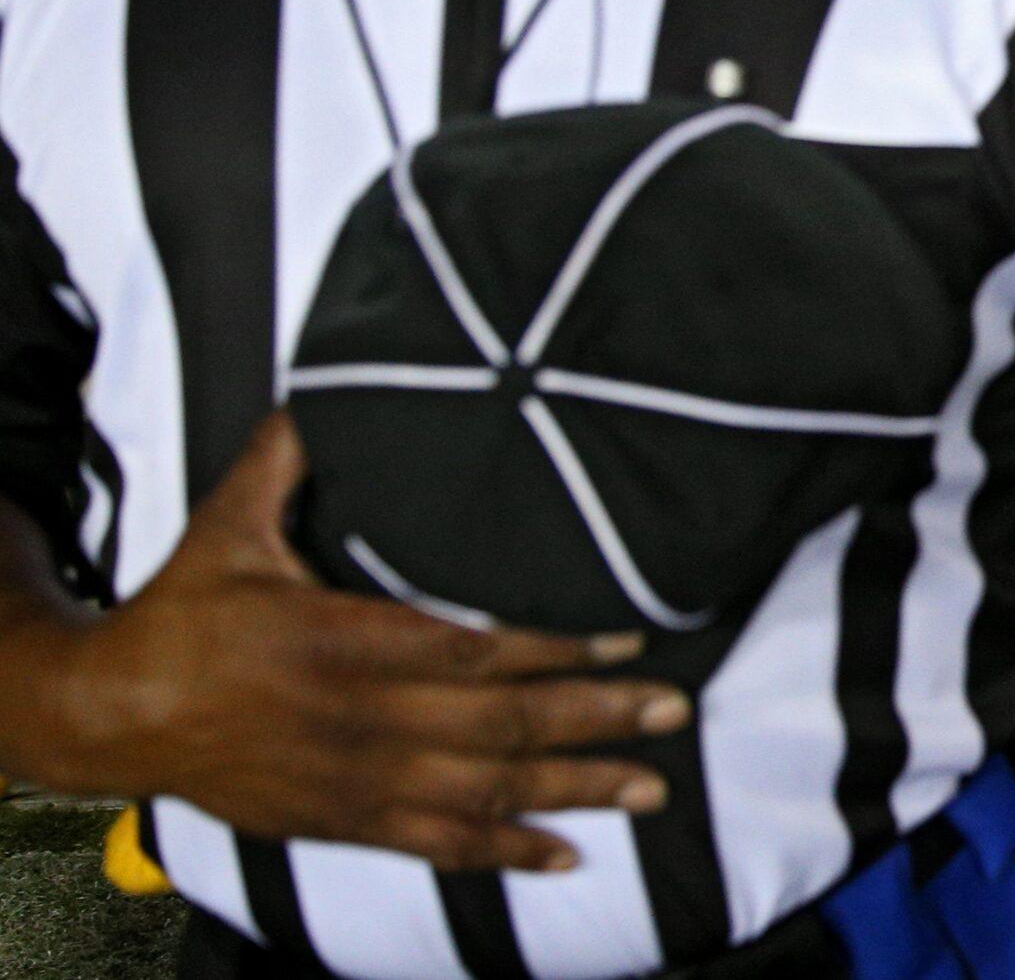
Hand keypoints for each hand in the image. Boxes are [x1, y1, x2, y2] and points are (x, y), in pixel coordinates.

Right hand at [23, 415, 687, 873]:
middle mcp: (361, 719)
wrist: (112, 716)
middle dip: (595, 719)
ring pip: (485, 793)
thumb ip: (290, 456)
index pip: (474, 650)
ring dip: (574, 791)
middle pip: (500, 725)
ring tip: (651, 785)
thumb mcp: (231, 524)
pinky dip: (506, 854)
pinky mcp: (345, 822)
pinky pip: (439, 844)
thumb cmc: (183, 612)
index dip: (557, 650)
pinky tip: (567, 855)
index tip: (630, 642)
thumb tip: (331, 386)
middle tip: (674, 713)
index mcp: (342, 642)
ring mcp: (357, 780)